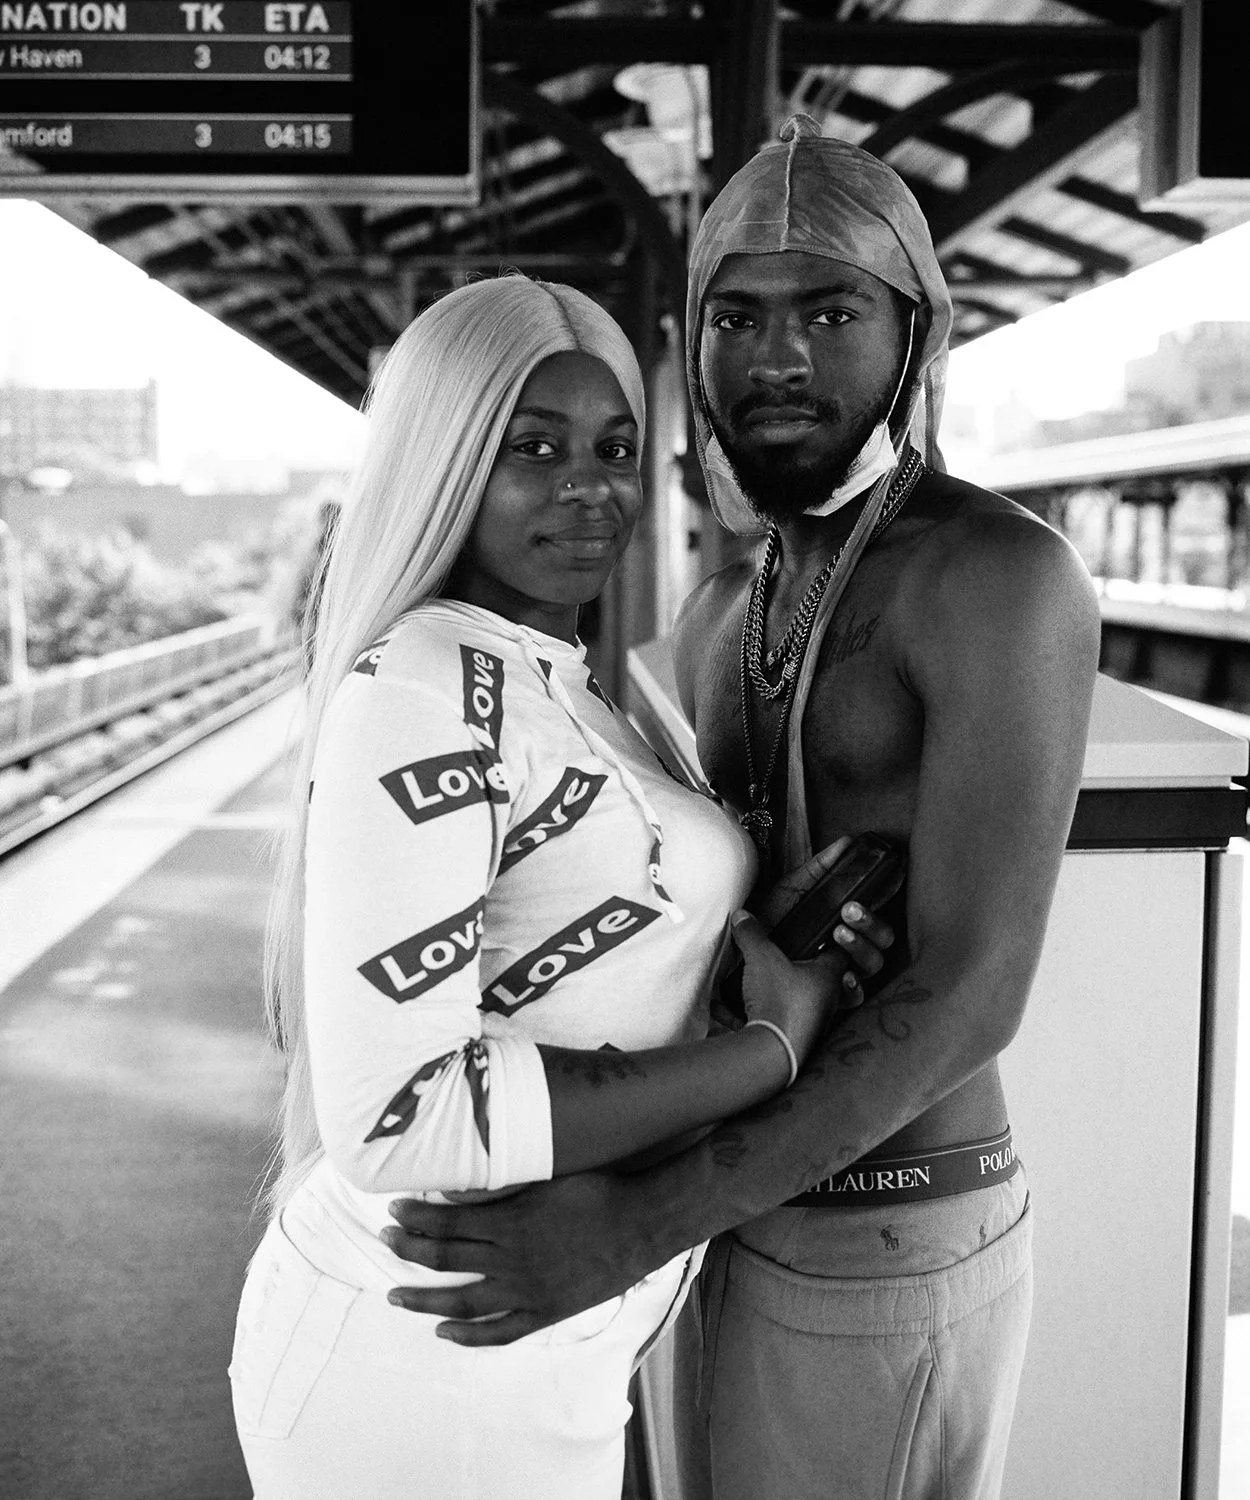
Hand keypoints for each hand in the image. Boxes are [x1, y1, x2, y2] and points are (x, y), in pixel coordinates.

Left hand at [381, 1170, 651, 1344]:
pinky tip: (444, 1332)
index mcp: (508, 1223)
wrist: (640, 1224)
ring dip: (423, 1299)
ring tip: (394, 1295)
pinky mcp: (544, 1312)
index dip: (415, 1217)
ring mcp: (526, 1292)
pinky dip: (469, 1336)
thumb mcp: (544, 1178)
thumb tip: (452, 1190)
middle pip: (445, 1258)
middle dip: (408, 1248)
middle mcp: (510, 1261)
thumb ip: (498, 1187)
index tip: (392, 1210)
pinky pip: (499, 1333)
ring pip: (461, 1302)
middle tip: (384, 1239)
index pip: (446, 1221)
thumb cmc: (595, 1191)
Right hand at [729, 909, 842, 1069]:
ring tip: (739, 982)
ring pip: (787, 1003)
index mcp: (828, 979)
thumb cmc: (780, 1002)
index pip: (839, 953)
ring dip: (764, 993)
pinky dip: (742, 1014)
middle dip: (790, 969)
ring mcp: (806, 1025)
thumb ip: (752, 935)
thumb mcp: (763, 958)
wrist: (772, 1055)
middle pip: (811, 980)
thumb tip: (743, 917)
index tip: (818, 932)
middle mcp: (823, 1004)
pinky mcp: (785, 1042)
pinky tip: (719, 1007)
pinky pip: (763, 1022)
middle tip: (774, 957)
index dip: (829, 939)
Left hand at [753, 838, 895, 1007]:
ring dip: (862, 947)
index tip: (879, 883)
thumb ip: (818, 867)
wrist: (741, 958)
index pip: (875, 913)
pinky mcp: (830, 999)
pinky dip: (852, 987)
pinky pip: (855, 997)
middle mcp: (847, 948)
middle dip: (871, 922)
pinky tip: (844, 977)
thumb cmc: (770, 922)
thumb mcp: (791, 890)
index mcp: (843, 921)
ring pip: (873, 965)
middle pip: (883, 939)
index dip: (882, 900)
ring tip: (838, 934)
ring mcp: (841, 973)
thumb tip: (845, 843)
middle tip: (848, 910)